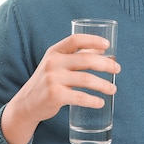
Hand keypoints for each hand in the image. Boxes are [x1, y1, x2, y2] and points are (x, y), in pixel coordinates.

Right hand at [1, 34, 120, 143]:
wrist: (26, 104)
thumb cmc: (48, 81)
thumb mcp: (58, 64)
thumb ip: (77, 56)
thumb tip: (103, 49)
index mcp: (54, 51)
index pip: (75, 40)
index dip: (92, 40)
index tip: (108, 45)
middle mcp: (53, 62)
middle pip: (85, 59)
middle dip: (106, 64)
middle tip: (117, 69)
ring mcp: (53, 79)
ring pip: (86, 79)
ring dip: (103, 84)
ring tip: (113, 89)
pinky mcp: (54, 95)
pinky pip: (79, 96)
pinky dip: (92, 100)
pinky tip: (100, 102)